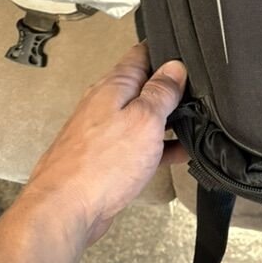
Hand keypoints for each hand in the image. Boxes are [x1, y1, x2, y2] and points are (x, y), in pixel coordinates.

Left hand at [23, 42, 187, 245]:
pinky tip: (177, 154)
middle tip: (197, 92)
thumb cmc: (100, 165)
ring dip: (166, 119)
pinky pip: (136, 145)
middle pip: (142, 85)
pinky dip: (157, 146)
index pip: (141, 53)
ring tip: (194, 123)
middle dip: (168, 87)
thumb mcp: (144, 120)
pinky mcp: (104, 159)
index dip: (165, 50)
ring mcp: (103, 132)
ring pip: (141, 116)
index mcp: (114, 86)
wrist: (64, 212)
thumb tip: (175, 67)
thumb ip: (161, 92)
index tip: (188, 54)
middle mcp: (105, 104)